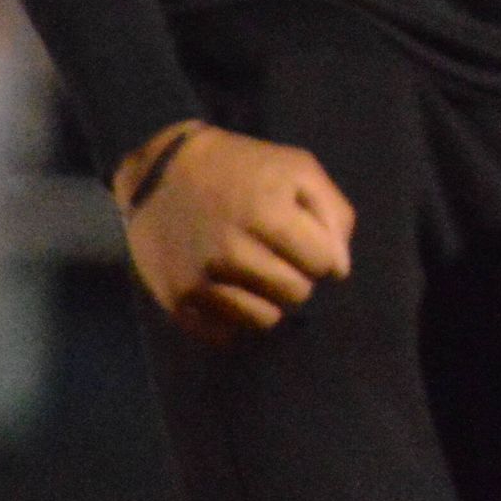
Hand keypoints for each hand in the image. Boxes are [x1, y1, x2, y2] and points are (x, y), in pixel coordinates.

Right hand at [114, 122, 355, 344]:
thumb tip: (340, 271)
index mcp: (267, 214)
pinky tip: (228, 287)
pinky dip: (234, 316)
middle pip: (296, 294)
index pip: (323, 264)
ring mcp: (200, 279)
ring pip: (264, 319)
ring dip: (268, 299)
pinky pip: (226, 333)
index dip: (320, 252)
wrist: (160, 173)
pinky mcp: (176, 300)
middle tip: (276, 255)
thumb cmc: (240, 167)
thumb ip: (333, 215)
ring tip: (253, 271)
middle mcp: (231, 251)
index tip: (302, 239)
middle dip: (296, 276)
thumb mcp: (298, 169)